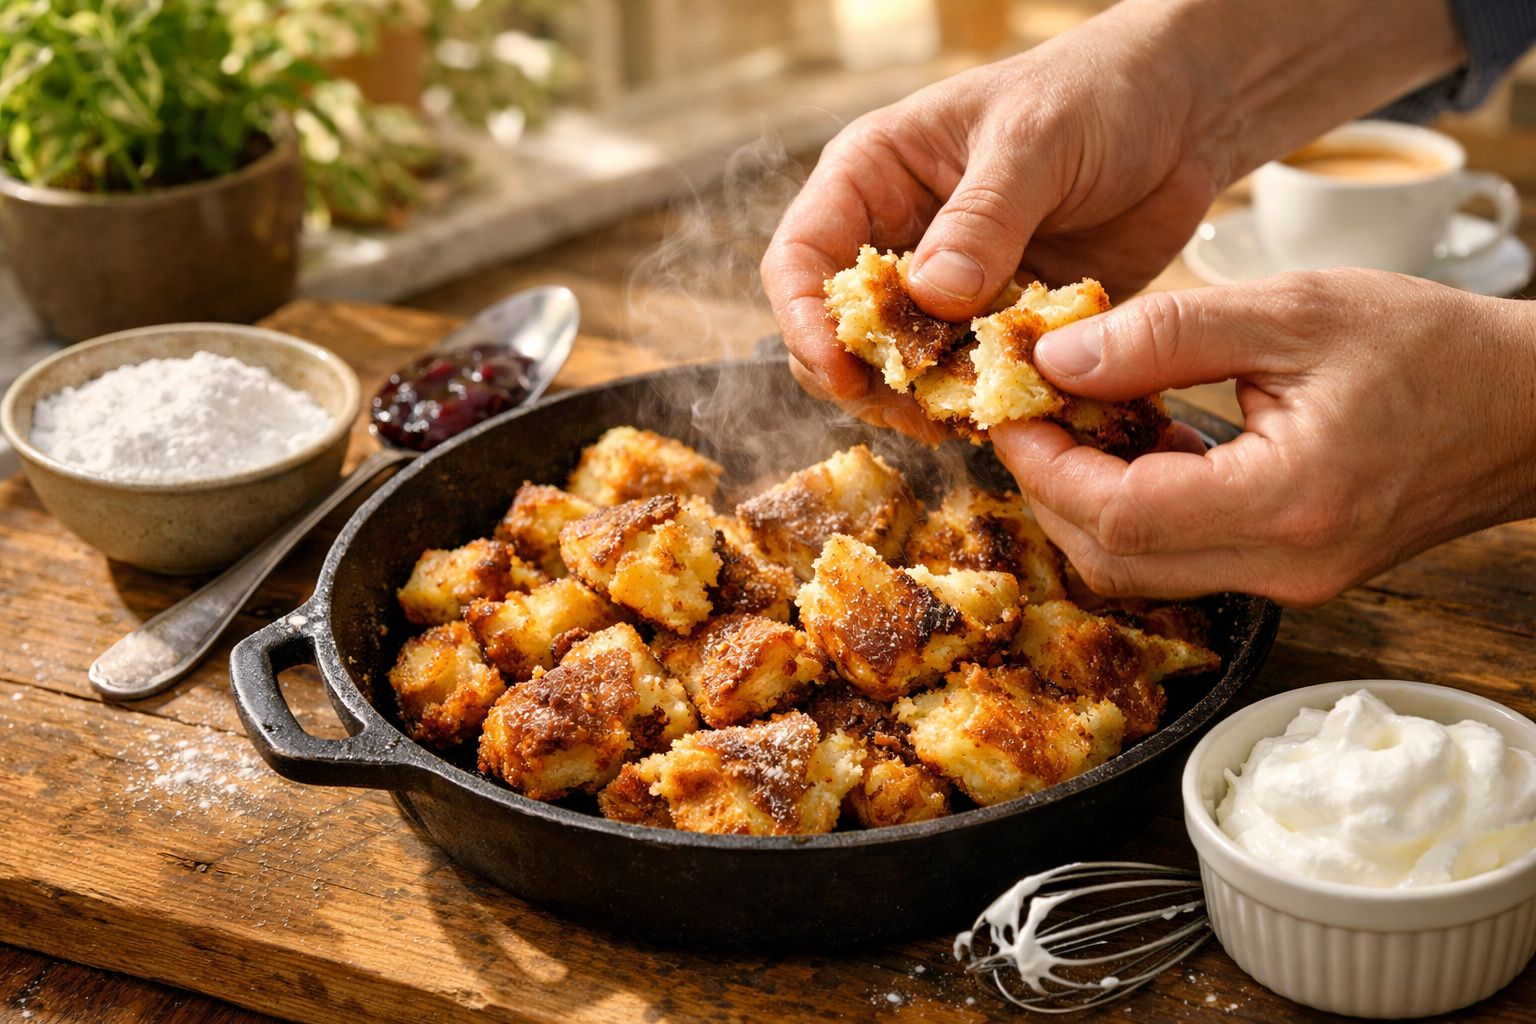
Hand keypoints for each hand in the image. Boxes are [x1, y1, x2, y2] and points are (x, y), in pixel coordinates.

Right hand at [761, 3, 1224, 433]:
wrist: (1186, 113)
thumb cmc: (1097, 93)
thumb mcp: (1034, 141)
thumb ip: (983, 219)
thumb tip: (930, 296)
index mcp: (874, 178)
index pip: (801, 259)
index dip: (807, 322)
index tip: (840, 370)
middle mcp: (899, 239)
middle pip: (842, 333)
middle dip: (867, 380)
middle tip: (918, 411)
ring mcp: (950, 289)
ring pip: (904, 371)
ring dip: (929, 404)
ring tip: (975, 417)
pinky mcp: (1001, 326)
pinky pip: (975, 382)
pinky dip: (988, 406)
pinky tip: (1017, 414)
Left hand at [990, 270, 1535, 604]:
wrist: (1527, 406)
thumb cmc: (1429, 347)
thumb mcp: (1291, 311)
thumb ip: (1165, 334)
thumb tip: (1057, 359)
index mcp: (1288, 501)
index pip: (1118, 514)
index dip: (1043, 465)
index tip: (1009, 409)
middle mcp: (1286, 565)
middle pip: (1113, 558)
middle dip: (1049, 488)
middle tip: (1029, 413)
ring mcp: (1290, 583)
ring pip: (1140, 569)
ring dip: (1087, 502)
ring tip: (1079, 420)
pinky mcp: (1290, 575)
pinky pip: (1181, 559)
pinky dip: (1136, 510)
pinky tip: (1138, 442)